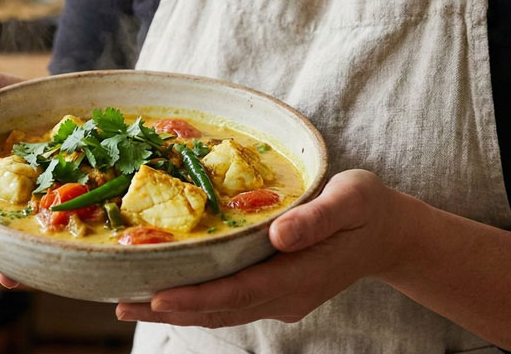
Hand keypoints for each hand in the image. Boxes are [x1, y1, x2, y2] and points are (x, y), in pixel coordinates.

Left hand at [115, 169, 416, 326]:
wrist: (389, 234)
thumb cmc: (368, 207)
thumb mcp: (352, 198)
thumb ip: (318, 217)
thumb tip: (280, 234)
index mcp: (302, 273)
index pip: (240, 291)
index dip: (197, 296)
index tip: (157, 295)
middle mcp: (287, 294)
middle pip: (221, 309)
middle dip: (170, 309)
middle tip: (121, 303)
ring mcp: (281, 299)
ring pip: (221, 311)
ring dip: (176, 311)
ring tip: (129, 304)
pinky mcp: (276, 292)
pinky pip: (229, 303)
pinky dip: (195, 301)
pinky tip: (166, 293)